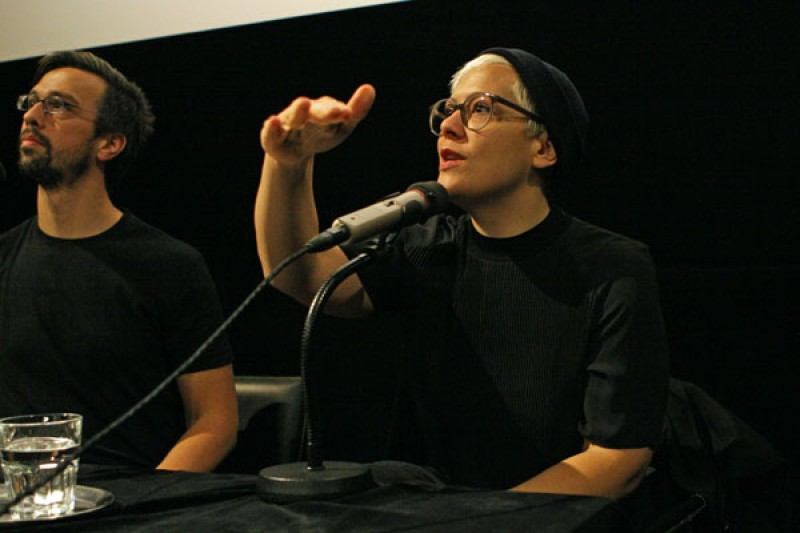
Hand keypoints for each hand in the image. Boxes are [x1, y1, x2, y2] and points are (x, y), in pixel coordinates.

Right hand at [260, 84, 375, 165]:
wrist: (294, 151)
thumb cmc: (322, 134)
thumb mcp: (342, 127)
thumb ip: (356, 111)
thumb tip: (370, 88)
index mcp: (324, 111)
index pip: (333, 110)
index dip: (339, 112)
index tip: (348, 113)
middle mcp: (306, 112)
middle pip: (316, 112)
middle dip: (324, 113)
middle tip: (336, 112)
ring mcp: (288, 123)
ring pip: (294, 118)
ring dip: (299, 111)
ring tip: (303, 103)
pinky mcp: (272, 137)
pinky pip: (271, 132)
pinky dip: (272, 128)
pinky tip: (273, 122)